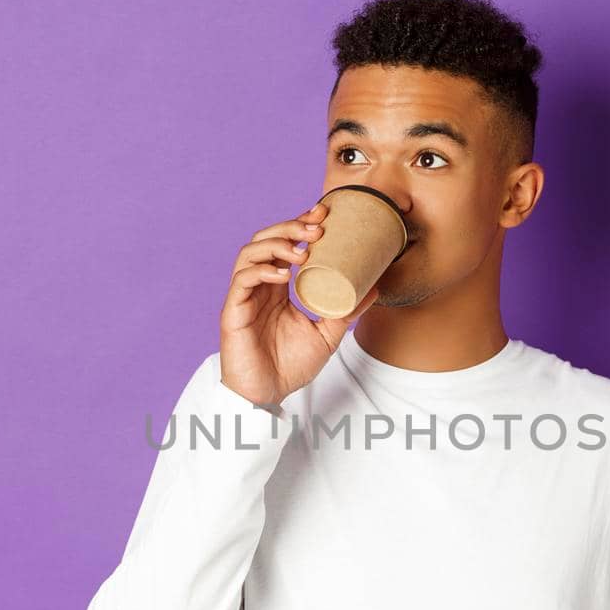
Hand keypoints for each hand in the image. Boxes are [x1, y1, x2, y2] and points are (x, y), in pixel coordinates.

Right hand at [218, 199, 378, 408]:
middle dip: (290, 227)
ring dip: (277, 245)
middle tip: (317, 227)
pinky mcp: (233, 311)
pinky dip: (262, 272)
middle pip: (265, 240)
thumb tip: (375, 288)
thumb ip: (346, 311)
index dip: (299, 224)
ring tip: (302, 251)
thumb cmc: (289, 366)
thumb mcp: (327, 335)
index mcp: (277, 287)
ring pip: (250, 253)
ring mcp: (244, 297)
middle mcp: (258, 286)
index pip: (284, 245)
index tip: (324, 213)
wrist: (267, 396)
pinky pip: (242, 281)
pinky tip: (283, 276)